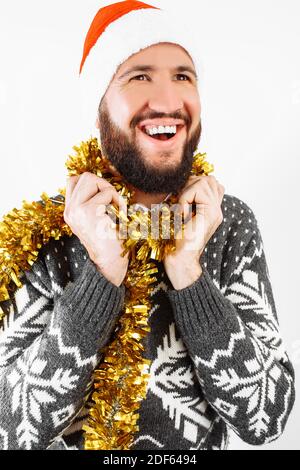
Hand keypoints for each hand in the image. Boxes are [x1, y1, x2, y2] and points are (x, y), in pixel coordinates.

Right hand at [63, 172, 128, 286]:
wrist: (110, 262)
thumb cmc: (110, 240)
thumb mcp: (95, 219)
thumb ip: (91, 201)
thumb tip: (99, 181)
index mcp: (70, 212)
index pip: (73, 181)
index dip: (91, 183)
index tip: (104, 198)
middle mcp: (70, 210)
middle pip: (83, 176)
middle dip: (102, 184)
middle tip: (112, 201)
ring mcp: (76, 210)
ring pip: (92, 179)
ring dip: (109, 191)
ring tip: (116, 208)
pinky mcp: (88, 211)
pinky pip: (107, 193)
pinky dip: (118, 202)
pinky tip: (119, 217)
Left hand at [163, 175, 224, 289]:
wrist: (180, 261)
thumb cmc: (176, 242)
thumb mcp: (180, 215)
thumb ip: (186, 201)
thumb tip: (180, 184)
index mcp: (212, 210)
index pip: (211, 183)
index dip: (194, 184)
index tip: (181, 200)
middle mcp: (217, 210)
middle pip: (209, 179)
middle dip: (191, 184)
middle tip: (181, 202)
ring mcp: (216, 212)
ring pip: (205, 181)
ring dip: (188, 191)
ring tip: (182, 208)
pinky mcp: (211, 213)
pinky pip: (198, 190)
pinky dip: (185, 198)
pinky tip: (182, 214)